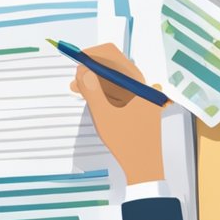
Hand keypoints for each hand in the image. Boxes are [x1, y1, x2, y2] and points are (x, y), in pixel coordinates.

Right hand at [68, 43, 165, 184]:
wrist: (144, 164)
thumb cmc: (126, 140)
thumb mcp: (102, 112)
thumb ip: (91, 87)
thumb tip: (83, 69)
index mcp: (134, 81)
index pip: (111, 55)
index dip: (91, 56)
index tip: (77, 65)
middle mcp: (140, 84)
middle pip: (113, 66)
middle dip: (92, 70)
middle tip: (75, 81)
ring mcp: (141, 95)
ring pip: (115, 80)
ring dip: (97, 82)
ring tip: (81, 92)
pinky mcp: (140, 106)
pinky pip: (121, 92)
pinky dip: (106, 93)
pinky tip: (96, 101)